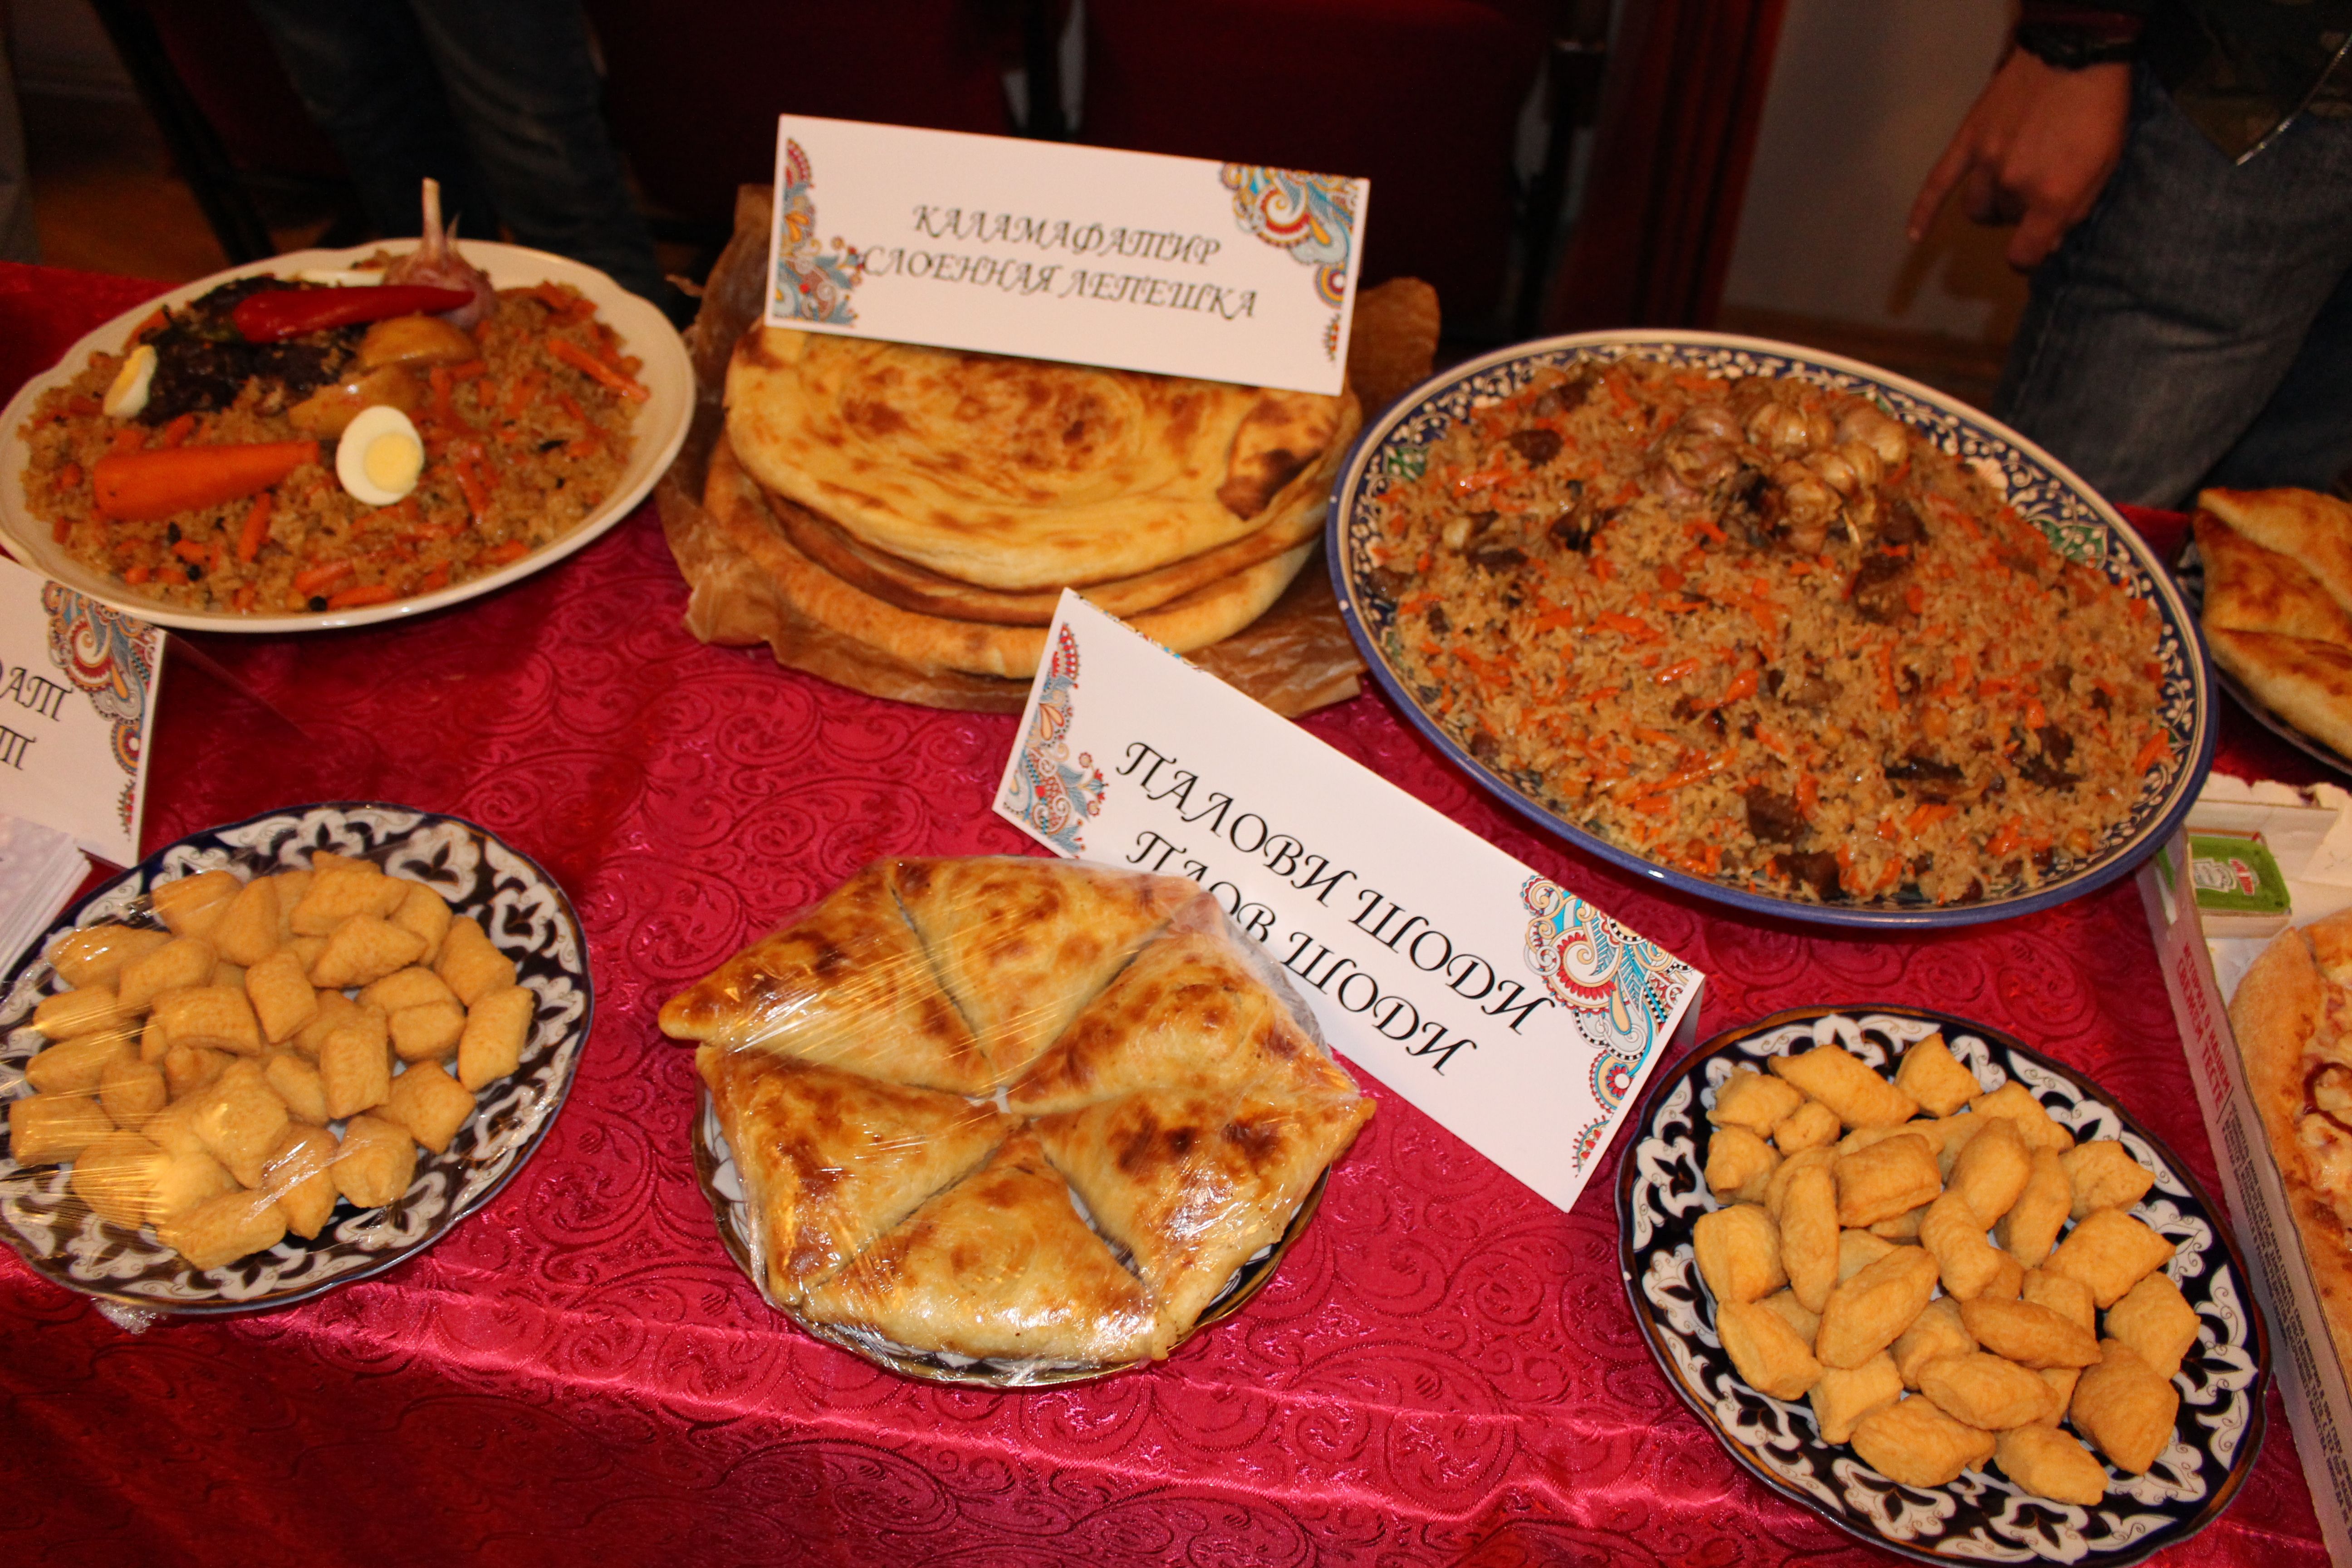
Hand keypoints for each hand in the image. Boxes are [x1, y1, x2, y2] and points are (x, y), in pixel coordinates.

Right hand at [1909, 50, 2131, 269]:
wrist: (2075, 52)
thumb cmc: (2099, 109)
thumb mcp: (2105, 166)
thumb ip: (2076, 209)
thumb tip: (2049, 241)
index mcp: (2051, 196)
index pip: (2024, 254)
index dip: (2030, 256)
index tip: (2035, 249)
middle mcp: (2014, 185)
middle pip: (2006, 221)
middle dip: (2022, 213)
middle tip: (2039, 188)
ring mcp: (1986, 163)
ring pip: (1978, 207)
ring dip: (1991, 206)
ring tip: (2006, 190)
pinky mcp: (1968, 141)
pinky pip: (1938, 184)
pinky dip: (1923, 213)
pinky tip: (1914, 237)